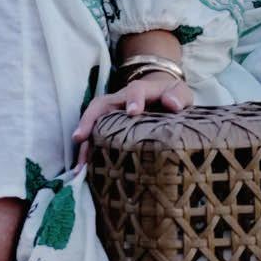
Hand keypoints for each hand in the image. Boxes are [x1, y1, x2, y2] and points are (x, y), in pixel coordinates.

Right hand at [71, 70, 193, 166]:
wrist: (161, 94)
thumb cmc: (171, 96)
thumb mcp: (181, 92)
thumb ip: (178, 95)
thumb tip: (172, 105)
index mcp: (142, 90)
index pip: (136, 90)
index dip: (134, 99)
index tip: (134, 112)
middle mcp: (121, 99)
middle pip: (101, 104)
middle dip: (90, 120)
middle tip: (81, 138)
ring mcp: (112, 112)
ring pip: (93, 121)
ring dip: (84, 140)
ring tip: (80, 163)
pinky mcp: (109, 125)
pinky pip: (94, 135)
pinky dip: (87, 151)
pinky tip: (83, 170)